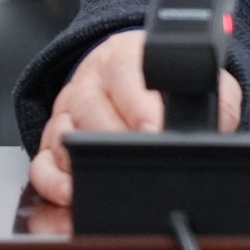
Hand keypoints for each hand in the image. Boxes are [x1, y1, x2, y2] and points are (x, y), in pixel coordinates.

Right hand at [27, 30, 242, 205]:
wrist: (142, 77)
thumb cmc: (172, 86)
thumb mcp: (200, 83)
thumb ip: (207, 101)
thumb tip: (208, 130)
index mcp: (127, 56)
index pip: (127, 72)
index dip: (139, 103)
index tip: (153, 128)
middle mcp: (91, 81)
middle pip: (90, 106)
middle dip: (112, 136)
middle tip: (133, 158)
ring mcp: (68, 110)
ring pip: (63, 133)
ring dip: (79, 160)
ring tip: (96, 181)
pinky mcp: (51, 140)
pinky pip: (41, 161)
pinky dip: (51, 180)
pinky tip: (69, 194)